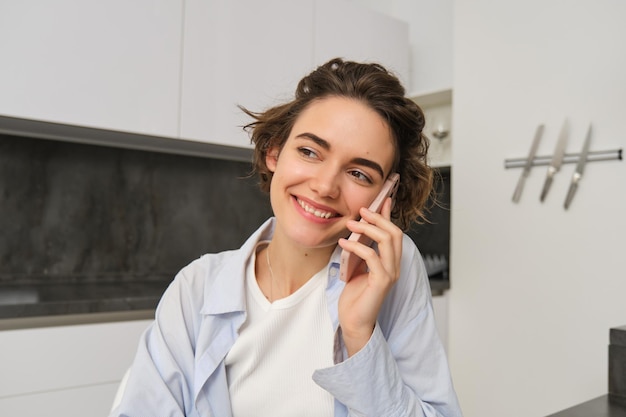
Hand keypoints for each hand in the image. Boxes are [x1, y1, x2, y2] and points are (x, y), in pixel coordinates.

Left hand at [337, 197, 402, 355]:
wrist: (354, 321)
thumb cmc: (355, 295)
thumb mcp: (358, 266)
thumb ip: (362, 250)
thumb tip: (358, 230)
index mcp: (391, 261)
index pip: (395, 232)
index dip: (388, 215)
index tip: (381, 199)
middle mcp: (395, 266)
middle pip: (395, 232)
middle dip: (378, 218)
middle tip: (361, 211)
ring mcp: (390, 274)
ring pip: (387, 241)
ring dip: (368, 229)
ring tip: (351, 224)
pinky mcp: (381, 282)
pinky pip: (372, 256)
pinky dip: (357, 246)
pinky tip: (344, 243)